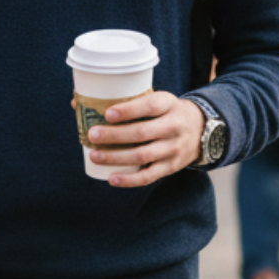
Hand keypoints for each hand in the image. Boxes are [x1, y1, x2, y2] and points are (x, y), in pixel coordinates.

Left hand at [87, 92, 204, 188]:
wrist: (201, 129)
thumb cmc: (165, 111)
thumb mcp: (156, 99)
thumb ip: (125, 101)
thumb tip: (77, 101)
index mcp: (168, 105)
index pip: (150, 106)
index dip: (128, 110)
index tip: (108, 113)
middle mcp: (173, 127)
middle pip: (142, 132)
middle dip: (115, 135)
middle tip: (92, 135)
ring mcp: (173, 149)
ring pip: (143, 155)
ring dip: (116, 157)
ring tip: (95, 155)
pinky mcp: (170, 167)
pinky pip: (149, 176)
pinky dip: (129, 180)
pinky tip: (111, 178)